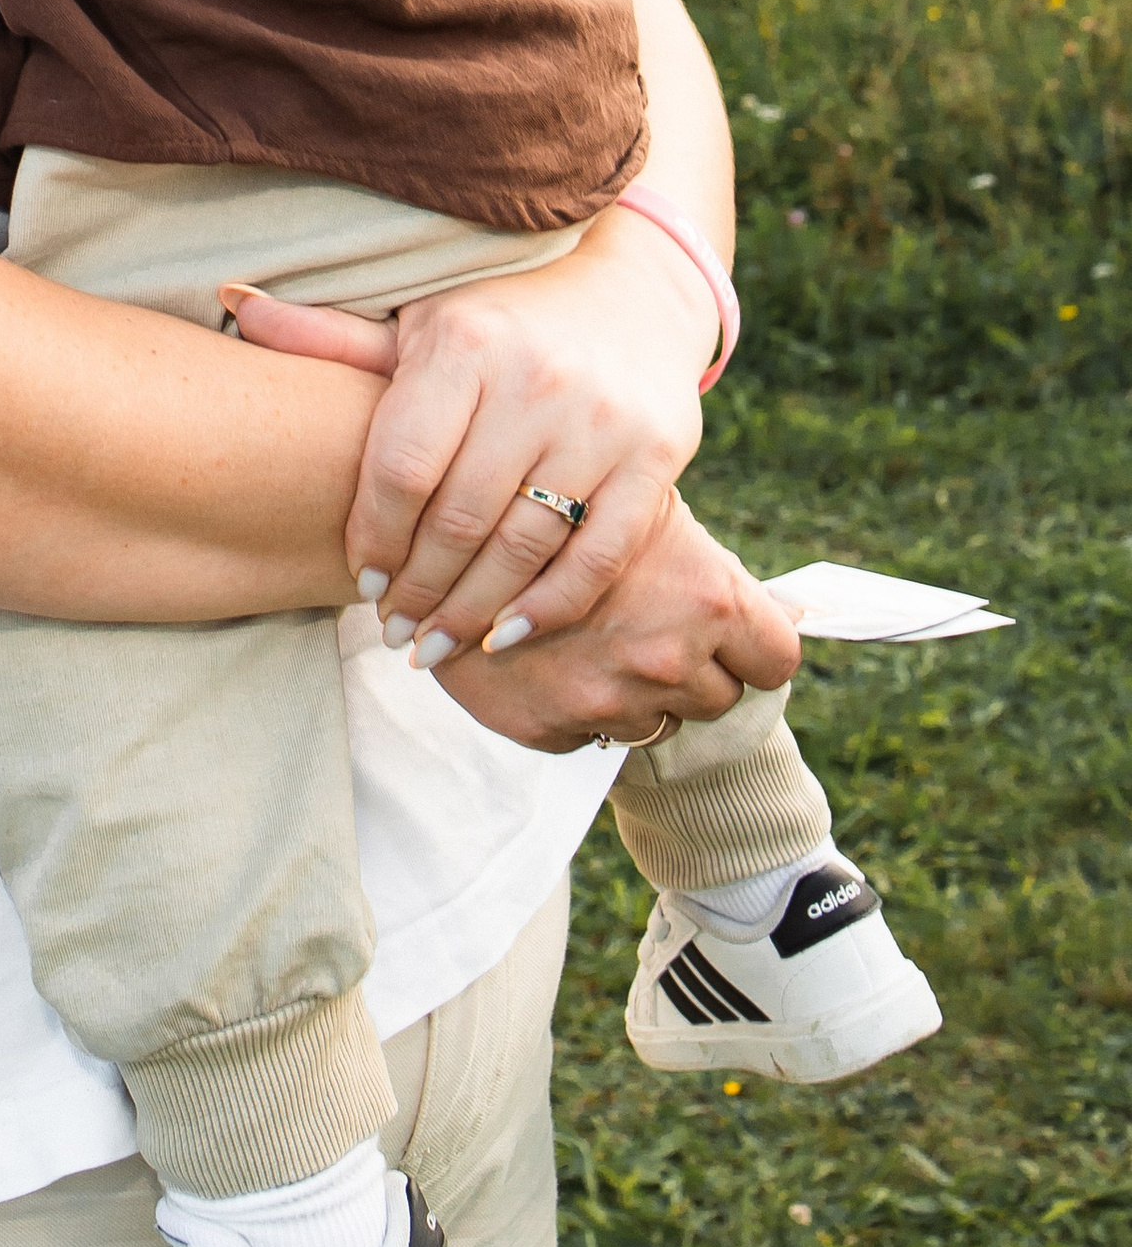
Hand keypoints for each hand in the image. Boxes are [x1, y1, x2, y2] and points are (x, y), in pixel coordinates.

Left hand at [226, 198, 718, 663]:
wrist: (632, 291)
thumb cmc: (499, 320)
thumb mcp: (421, 320)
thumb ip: (334, 338)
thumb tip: (234, 305)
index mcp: (465, 344)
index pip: (403, 466)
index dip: (375, 537)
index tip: (360, 579)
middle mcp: (537, 380)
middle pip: (460, 519)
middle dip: (419, 590)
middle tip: (393, 633)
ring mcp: (603, 421)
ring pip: (525, 545)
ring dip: (473, 611)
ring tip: (436, 646)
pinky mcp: (658, 456)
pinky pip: (600, 554)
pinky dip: (551, 606)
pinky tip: (507, 635)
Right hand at [431, 494, 800, 753]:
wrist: (442, 536)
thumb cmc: (559, 509)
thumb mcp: (649, 515)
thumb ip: (715, 572)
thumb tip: (803, 613)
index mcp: (707, 597)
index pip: (777, 658)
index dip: (755, 649)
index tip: (733, 642)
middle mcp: (667, 655)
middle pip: (721, 697)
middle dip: (692, 670)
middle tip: (645, 629)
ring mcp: (609, 700)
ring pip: (659, 723)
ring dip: (636, 693)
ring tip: (592, 641)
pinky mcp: (555, 729)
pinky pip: (595, 736)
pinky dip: (580, 708)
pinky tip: (552, 660)